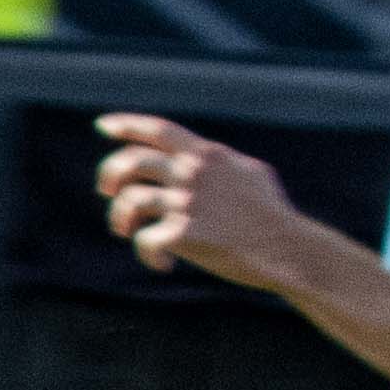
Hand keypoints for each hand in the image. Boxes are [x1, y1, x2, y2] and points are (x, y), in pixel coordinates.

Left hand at [94, 113, 325, 293]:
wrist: (286, 249)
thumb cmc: (273, 215)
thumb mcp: (251, 173)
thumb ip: (222, 161)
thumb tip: (205, 154)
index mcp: (208, 155)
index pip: (159, 130)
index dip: (127, 125)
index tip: (103, 125)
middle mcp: (193, 173)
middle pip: (132, 161)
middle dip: (110, 174)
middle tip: (107, 190)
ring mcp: (187, 202)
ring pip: (130, 200)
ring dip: (119, 217)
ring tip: (126, 230)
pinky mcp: (183, 233)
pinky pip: (145, 241)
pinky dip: (149, 255)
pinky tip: (164, 265)